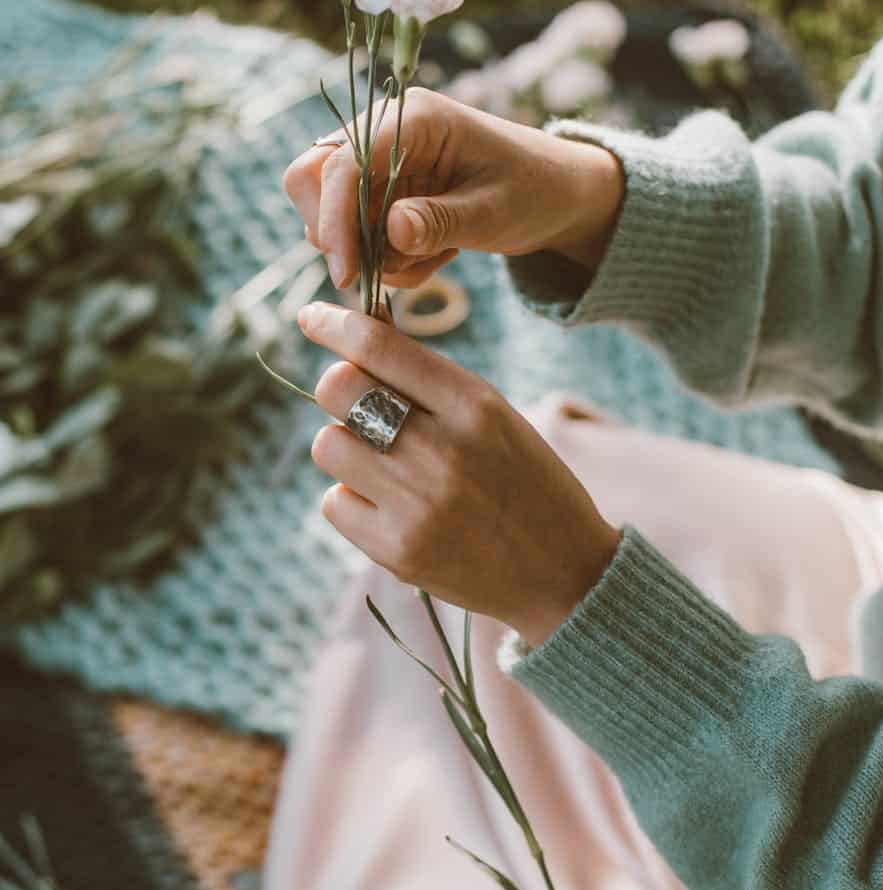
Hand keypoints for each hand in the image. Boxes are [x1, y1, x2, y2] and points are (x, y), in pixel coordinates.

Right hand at [284, 87, 624, 290]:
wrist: (557, 195)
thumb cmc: (535, 191)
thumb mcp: (495, 211)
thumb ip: (442, 221)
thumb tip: (392, 230)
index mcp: (413, 118)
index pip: (342, 163)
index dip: (334, 219)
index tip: (348, 275)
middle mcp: (383, 133)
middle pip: (311, 179)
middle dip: (336, 233)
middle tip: (380, 272)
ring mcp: (378, 165)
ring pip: (330, 215)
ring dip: (370, 253)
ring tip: (432, 259)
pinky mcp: (381, 194)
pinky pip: (356, 236)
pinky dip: (386, 260)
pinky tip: (434, 257)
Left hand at [299, 301, 621, 646]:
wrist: (563, 573)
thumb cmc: (524, 480)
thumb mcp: (493, 414)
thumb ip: (427, 375)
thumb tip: (359, 325)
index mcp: (474, 405)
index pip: (378, 347)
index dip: (333, 324)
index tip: (312, 317)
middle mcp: (443, 450)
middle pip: (337, 389)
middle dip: (338, 387)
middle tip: (360, 404)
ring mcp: (417, 504)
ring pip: (328, 445)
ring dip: (345, 447)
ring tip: (385, 464)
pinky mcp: (397, 551)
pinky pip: (334, 502)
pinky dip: (352, 499)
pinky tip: (390, 507)